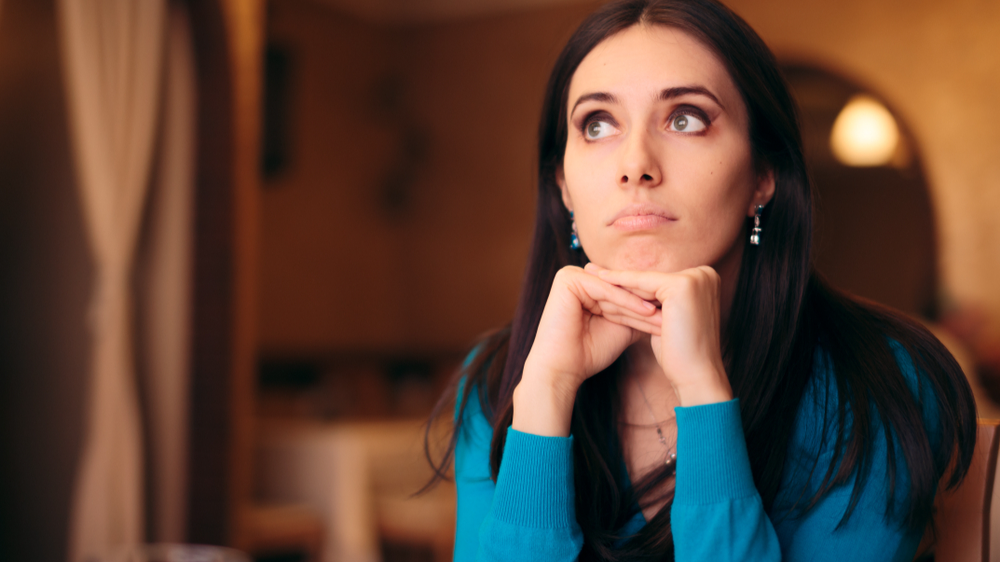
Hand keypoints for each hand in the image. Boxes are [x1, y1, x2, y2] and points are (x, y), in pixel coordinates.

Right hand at [514, 265, 660, 435]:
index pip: (622, 292)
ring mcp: (569, 275)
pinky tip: (648, 311)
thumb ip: (636, 312)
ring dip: (642, 303)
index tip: (675, 315)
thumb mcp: (621, 327)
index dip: (648, 306)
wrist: (562, 370)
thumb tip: (667, 304)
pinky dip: (627, 302)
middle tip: (675, 313)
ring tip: (666, 314)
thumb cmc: (588, 353)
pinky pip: (605, 290)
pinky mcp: (567, 279)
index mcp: (585, 285)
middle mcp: (576, 276)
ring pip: (615, 290)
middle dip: (648, 305)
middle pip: (620, 290)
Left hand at [591, 263, 731, 406]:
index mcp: (706, 279)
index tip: (606, 279)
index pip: (659, 282)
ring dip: (617, 282)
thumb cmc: (680, 354)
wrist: (696, 376)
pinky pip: (643, 284)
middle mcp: (705, 274)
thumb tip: (637, 292)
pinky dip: (620, 283)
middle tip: (592, 271)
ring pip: (646, 282)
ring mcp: (696, 278)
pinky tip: (600, 281)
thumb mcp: (669, 320)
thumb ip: (658, 302)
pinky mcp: (682, 285)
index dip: (631, 284)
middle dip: (621, 281)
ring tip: (591, 275)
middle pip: (652, 280)